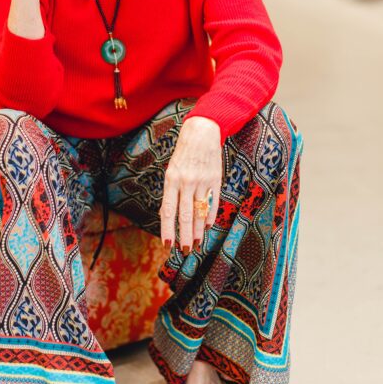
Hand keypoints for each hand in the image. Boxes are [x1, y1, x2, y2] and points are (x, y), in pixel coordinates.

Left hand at [160, 116, 221, 252]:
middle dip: (184, 236)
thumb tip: (167, 214)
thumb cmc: (183, 154)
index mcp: (171, 180)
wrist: (202, 132)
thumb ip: (171, 192)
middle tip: (184, 251)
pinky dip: (209, 217)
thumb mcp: (171, 170)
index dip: (168, 229)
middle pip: (185, 215)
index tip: (168, 244)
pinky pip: (212, 202)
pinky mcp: (215, 180)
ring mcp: (202, 181)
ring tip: (196, 244)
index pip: (168, 210)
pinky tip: (206, 227)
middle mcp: (186, 182)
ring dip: (197, 231)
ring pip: (199, 212)